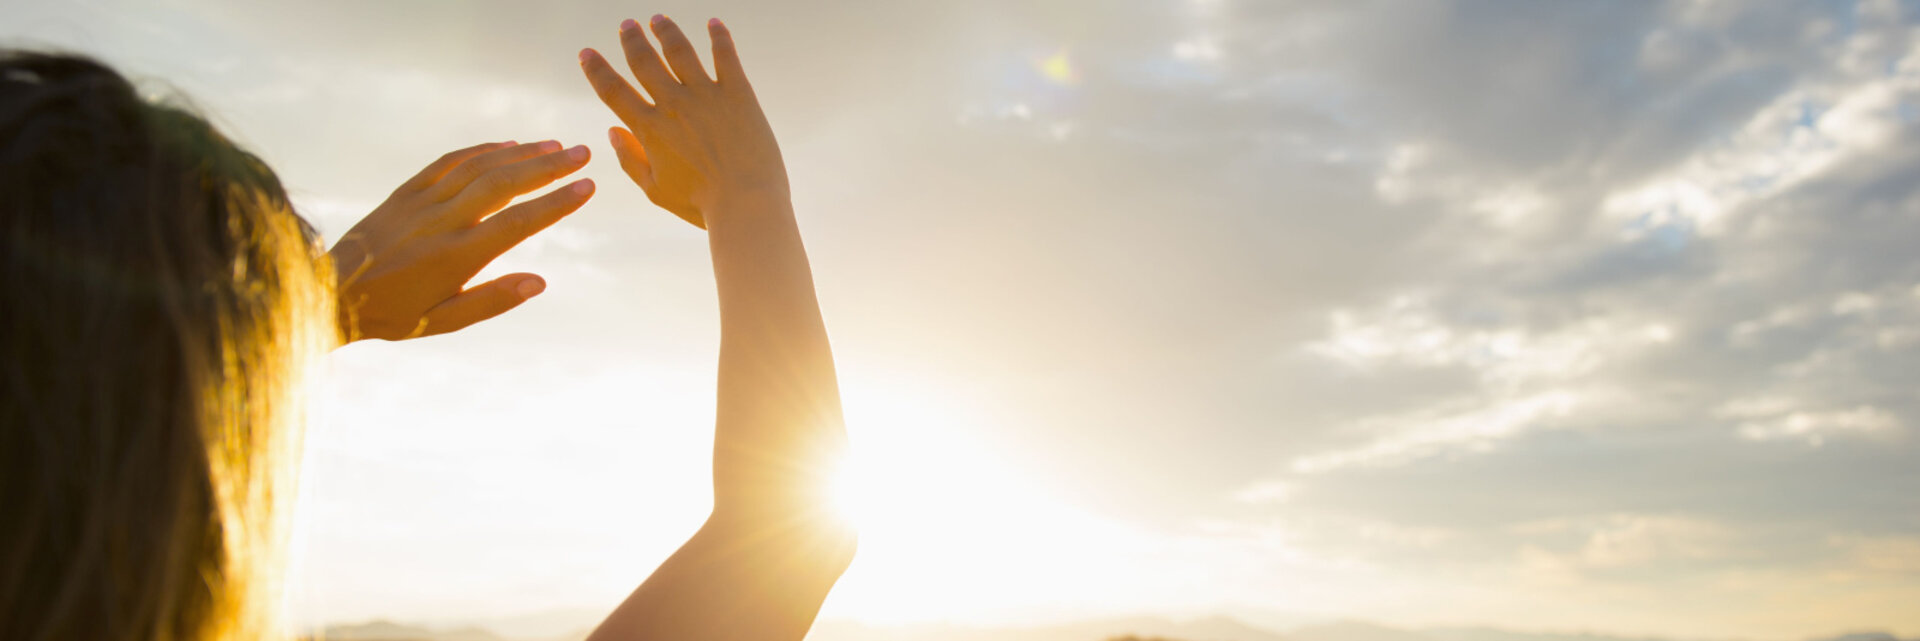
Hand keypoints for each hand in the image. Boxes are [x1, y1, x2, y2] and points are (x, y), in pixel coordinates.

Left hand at [327, 140, 593, 341]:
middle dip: (548, 167)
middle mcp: (442, 222)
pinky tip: (507, 145)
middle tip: (582, 153)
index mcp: (456, 257)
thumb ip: (492, 302)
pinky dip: (481, 150)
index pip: (518, 223)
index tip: (587, 187)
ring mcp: (422, 202)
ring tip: (555, 146)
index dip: (556, 202)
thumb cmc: (391, 313)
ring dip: (521, 153)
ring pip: (480, 167)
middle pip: (504, 184)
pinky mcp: (407, 191)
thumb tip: (539, 282)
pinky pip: (449, 162)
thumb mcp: (441, 322)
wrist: (330, 290)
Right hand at [578, 15, 786, 228]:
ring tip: (658, 19)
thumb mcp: (655, 190)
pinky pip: (725, 56)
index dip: (596, 70)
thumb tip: (611, 131)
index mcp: (649, 129)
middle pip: (644, 62)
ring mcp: (706, 95)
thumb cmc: (701, 205)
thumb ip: (631, 160)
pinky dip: (719, 37)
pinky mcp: (738, 94)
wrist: (746, 203)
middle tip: (627, 25)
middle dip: (632, 40)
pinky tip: (714, 23)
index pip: (613, 91)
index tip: (586, 53)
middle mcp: (673, 105)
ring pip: (679, 51)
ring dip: (666, 32)